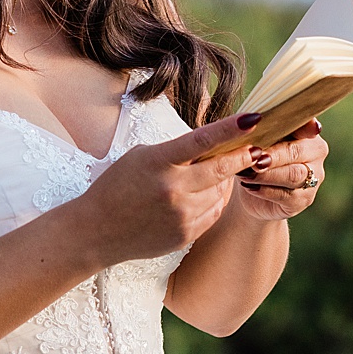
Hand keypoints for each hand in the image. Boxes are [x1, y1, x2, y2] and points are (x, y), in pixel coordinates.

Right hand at [75, 111, 259, 264]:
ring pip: (220, 193)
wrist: (96, 231)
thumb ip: (176, 151)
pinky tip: (200, 197)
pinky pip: (213, 213)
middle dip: (243, 157)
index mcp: (159, 162)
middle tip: (256, 149)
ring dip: (222, 182)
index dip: (230, 129)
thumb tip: (214, 145)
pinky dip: (213, 202)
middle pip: (221, 169)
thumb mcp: (141, 156)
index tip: (254, 118)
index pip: (201, 140)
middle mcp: (172, 189)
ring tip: (208, 177)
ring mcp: (180, 215)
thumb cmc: (118, 186)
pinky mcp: (185, 235)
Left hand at [233, 119, 326, 219]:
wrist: (250, 186)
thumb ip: (260, 125)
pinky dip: (265, 190)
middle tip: (254, 157)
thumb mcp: (256, 135)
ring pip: (293, 175)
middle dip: (274, 155)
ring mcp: (314, 177)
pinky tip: (248, 186)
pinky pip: (286, 195)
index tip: (296, 127)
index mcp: (307, 129)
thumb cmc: (254, 151)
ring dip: (266, 174)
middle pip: (297, 152)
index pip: (307, 124)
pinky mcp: (305, 199)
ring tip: (244, 173)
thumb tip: (251, 120)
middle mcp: (316, 152)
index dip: (304, 125)